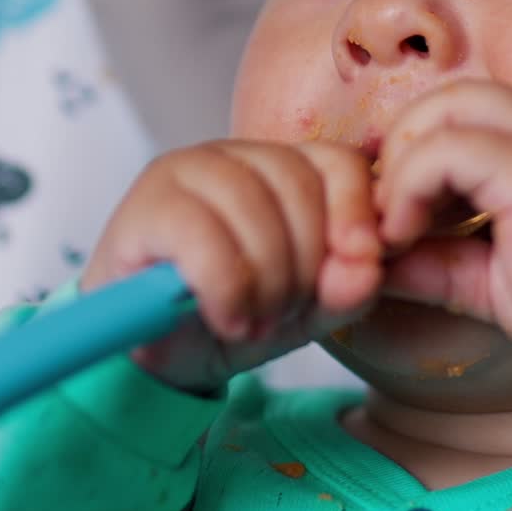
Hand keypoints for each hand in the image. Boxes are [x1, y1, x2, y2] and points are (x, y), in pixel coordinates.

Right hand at [81, 141, 382, 393]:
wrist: (151, 355)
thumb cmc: (232, 316)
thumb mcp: (305, 311)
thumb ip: (345, 290)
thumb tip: (366, 269)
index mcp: (280, 166)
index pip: (339, 162)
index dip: (356, 212)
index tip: (361, 263)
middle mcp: (234, 155)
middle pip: (299, 186)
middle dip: (305, 264)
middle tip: (285, 313)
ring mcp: (185, 171)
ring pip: (254, 209)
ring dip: (266, 282)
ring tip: (255, 321)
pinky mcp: (146, 206)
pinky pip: (204, 239)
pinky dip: (226, 290)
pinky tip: (227, 319)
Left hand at [375, 81, 511, 357]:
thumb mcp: (495, 281)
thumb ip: (441, 262)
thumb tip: (381, 262)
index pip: (469, 113)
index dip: (418, 151)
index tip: (395, 214)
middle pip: (452, 97)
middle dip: (402, 144)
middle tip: (384, 212)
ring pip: (446, 108)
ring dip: (401, 164)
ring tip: (392, 229)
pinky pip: (448, 148)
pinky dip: (409, 185)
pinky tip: (404, 235)